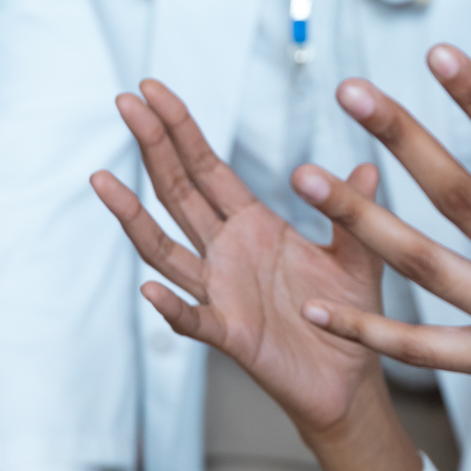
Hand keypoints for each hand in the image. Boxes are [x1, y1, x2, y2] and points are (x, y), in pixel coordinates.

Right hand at [91, 80, 387, 435]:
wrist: (350, 380)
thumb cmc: (347, 317)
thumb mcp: (359, 255)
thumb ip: (353, 212)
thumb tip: (367, 164)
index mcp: (253, 226)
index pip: (207, 168)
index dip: (180, 129)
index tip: (151, 90)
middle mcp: (227, 253)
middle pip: (178, 193)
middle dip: (152, 147)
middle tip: (123, 102)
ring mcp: (222, 293)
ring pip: (166, 250)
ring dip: (133, 218)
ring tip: (103, 180)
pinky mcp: (232, 335)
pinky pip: (194, 321)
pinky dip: (172, 308)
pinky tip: (150, 290)